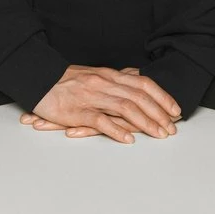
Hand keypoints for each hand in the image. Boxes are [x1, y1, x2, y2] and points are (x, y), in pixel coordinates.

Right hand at [19, 65, 181, 142]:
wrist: (39, 78)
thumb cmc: (67, 80)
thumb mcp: (94, 74)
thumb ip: (115, 78)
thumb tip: (136, 77)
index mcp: (109, 75)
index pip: (142, 83)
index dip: (161, 96)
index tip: (175, 109)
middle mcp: (104, 83)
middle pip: (138, 96)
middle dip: (159, 112)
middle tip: (172, 127)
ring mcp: (91, 96)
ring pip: (124, 107)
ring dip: (145, 122)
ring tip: (158, 134)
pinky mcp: (78, 111)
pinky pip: (101, 121)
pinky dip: (116, 130)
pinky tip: (128, 139)